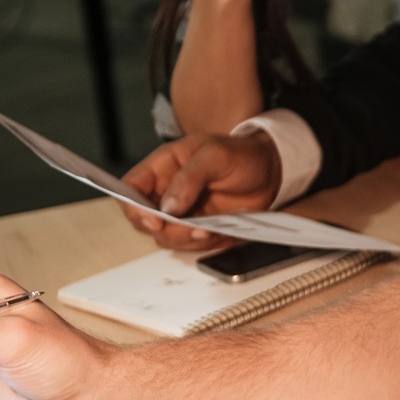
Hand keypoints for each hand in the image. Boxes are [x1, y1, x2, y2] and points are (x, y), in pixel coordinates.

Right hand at [121, 132, 280, 249]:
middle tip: (195, 227)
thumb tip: (168, 207)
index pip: (130, 188)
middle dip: (167, 230)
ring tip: (212, 228)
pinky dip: (205, 243)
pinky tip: (222, 231)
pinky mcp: (198, 227)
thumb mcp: (216, 155)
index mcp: (163, 167)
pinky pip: (191, 244)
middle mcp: (166, 191)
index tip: (154, 221)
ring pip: (167, 237)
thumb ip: (190, 177)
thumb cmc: (241, 154)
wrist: (270, 170)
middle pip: (144, 220)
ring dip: (188, 239)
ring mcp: (181, 212)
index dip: (133, 208)